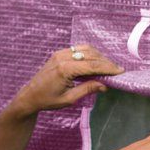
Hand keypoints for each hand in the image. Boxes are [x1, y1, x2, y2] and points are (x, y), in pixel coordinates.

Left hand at [10, 44, 124, 115]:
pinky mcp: (58, 53)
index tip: (120, 71)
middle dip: (106, 62)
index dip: (108, 68)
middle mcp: (62, 58)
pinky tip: (96, 61)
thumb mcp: (69, 99)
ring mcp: (60, 53)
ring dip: (99, 56)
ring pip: (85, 49)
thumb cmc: (48, 100)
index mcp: (65, 69)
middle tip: (117, 70)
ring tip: (108, 66)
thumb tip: (105, 85)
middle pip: (91, 55)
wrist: (30, 96)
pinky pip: (77, 49)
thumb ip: (87, 89)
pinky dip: (89, 53)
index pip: (92, 65)